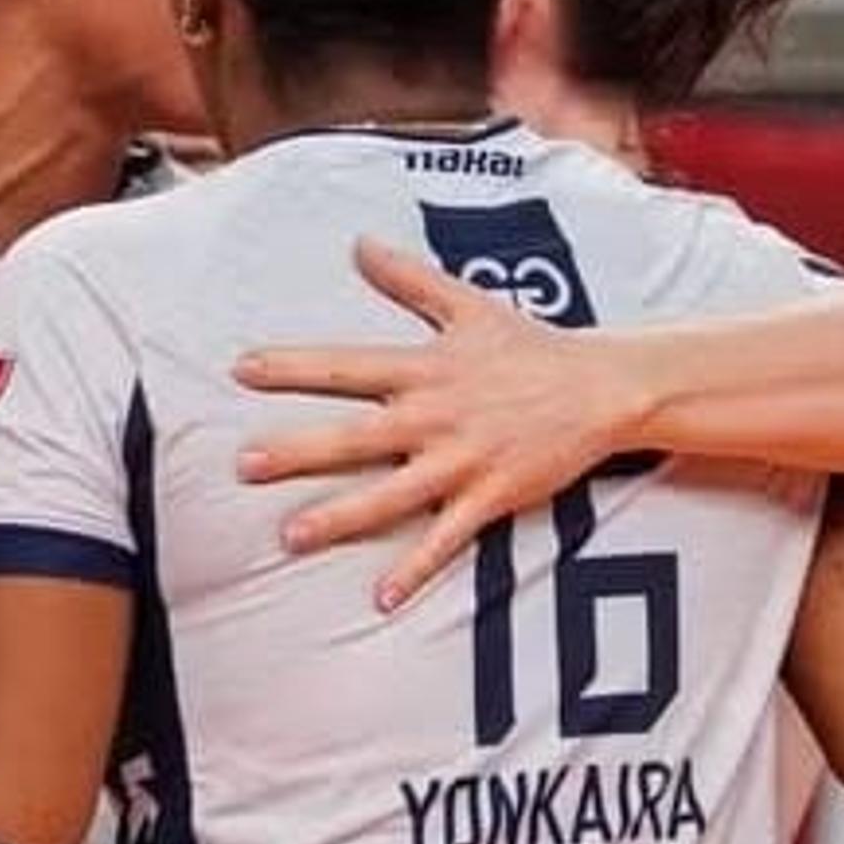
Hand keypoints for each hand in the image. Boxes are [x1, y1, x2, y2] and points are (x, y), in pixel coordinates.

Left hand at [237, 236, 661, 608]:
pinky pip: (446, 540)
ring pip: (391, 495)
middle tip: (244, 465)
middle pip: (356, 436)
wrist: (603, 388)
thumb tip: (359, 244)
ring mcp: (462, 461)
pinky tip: (381, 599)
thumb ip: (409, 278)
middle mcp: (436, 417)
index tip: (241, 369)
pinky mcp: (491, 496)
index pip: (347, 366)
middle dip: (299, 451)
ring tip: (291, 536)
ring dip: (341, 517)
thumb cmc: (532, 346)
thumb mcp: (469, 305)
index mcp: (425, 369)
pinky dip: (415, 570)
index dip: (294, 367)